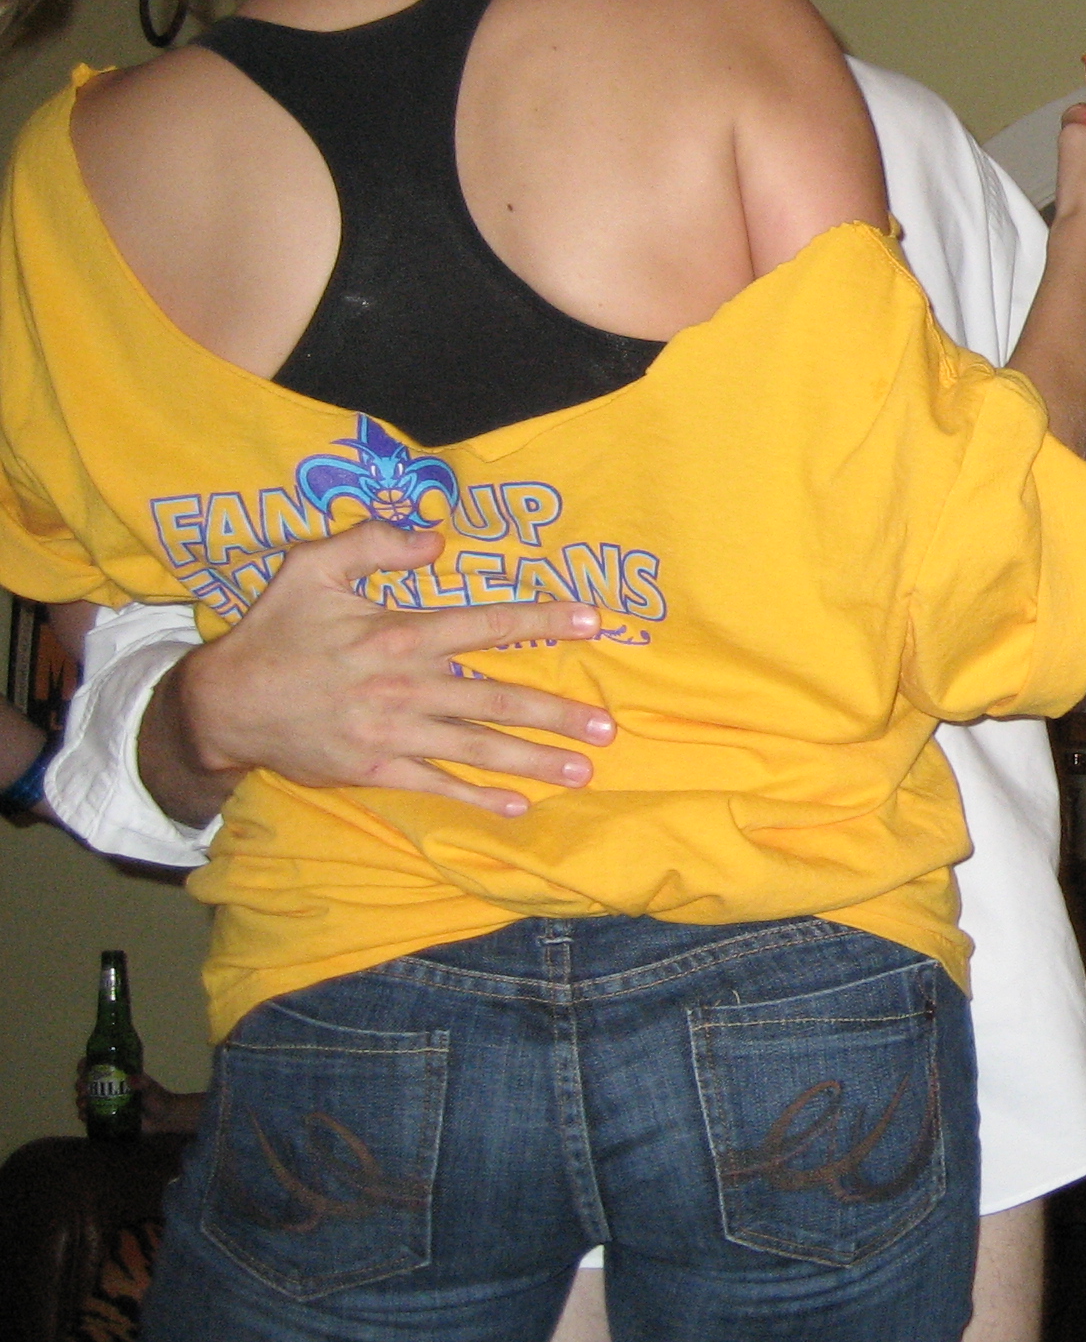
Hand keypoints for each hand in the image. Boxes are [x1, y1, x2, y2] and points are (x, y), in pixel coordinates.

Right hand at [70, 1070, 204, 1135]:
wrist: (164, 1119)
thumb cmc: (158, 1099)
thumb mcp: (150, 1089)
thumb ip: (142, 1083)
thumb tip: (131, 1079)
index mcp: (118, 1077)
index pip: (98, 1067)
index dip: (87, 1065)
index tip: (83, 1067)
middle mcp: (109, 1089)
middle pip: (87, 1083)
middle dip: (80, 1085)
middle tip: (83, 1089)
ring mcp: (106, 1104)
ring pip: (86, 1099)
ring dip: (80, 1100)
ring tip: (84, 1103)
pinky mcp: (106, 1117)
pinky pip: (90, 1116)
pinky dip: (84, 1115)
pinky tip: (84, 1116)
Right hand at [167, 521, 616, 818]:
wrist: (223, 705)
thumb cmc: (273, 632)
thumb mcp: (310, 569)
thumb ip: (372, 544)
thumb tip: (434, 535)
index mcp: (398, 634)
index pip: (486, 625)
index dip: (541, 621)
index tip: (593, 622)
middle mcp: (406, 686)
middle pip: (497, 699)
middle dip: (556, 714)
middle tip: (608, 728)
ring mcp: (392, 732)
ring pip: (476, 747)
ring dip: (533, 762)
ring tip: (582, 772)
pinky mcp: (374, 769)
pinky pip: (436, 783)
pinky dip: (477, 797)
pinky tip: (518, 806)